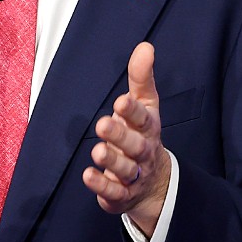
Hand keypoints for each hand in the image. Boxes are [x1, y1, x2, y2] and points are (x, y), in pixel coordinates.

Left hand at [82, 41, 170, 237]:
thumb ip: (142, 77)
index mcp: (149, 128)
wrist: (154, 182)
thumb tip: (145, 46)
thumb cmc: (143, 134)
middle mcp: (143, 152)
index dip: (133, 111)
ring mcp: (134, 175)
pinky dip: (101, 185)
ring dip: (112, 160)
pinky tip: (87, 175)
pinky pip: (113, 192)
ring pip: (125, 170)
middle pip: (135, 146)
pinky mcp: (121, 194)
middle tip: (103, 124)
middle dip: (120, 136)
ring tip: (97, 150)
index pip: (144, 118)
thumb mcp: (146, 104)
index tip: (121, 102)